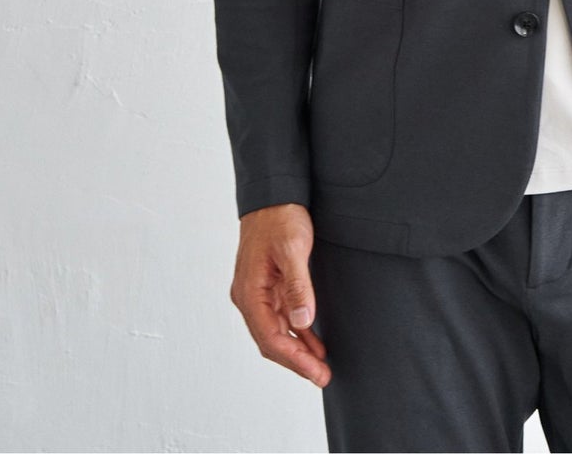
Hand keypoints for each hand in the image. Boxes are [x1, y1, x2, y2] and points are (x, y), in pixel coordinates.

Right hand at [229, 202, 330, 387]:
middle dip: (296, 361)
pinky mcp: (268, 286)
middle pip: (271, 340)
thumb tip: (303, 321)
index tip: (316, 372)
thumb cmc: (279, 218)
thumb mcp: (293, 249)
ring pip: (276, 331)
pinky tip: (313, 341)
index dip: (294, 359)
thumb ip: (297, 286)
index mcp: (250, 291)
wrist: (273, 195)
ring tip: (320, 366)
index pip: (270, 337)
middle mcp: (249, 296)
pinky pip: (281, 317)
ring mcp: (258, 292)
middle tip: (322, 376)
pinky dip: (297, 331)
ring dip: (298, 349)